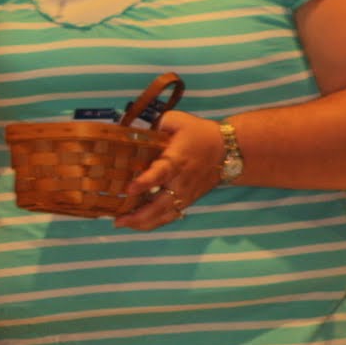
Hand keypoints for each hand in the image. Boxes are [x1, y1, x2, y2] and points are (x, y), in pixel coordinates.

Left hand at [114, 112, 222, 231]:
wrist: (228, 149)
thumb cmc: (198, 133)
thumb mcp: (177, 120)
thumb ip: (156, 124)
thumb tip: (135, 130)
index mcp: (177, 159)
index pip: (161, 173)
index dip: (145, 182)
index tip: (129, 189)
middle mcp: (181, 181)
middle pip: (161, 204)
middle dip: (139, 214)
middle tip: (117, 219)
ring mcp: (185, 194)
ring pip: (165, 215)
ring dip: (143, 222)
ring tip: (122, 223)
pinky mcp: (188, 201)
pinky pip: (170, 216)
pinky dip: (154, 222)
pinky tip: (137, 224)